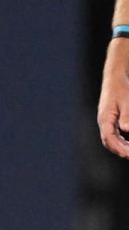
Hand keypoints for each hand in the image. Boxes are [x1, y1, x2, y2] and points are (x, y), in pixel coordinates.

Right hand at [98, 39, 128, 157]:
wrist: (116, 78)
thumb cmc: (122, 88)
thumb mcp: (127, 102)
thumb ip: (127, 117)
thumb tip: (127, 131)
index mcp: (105, 117)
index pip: (109, 138)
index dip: (120, 149)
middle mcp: (103, 121)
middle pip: (108, 142)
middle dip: (120, 151)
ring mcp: (105, 120)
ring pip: (110, 140)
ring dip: (120, 147)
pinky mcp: (109, 119)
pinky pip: (113, 135)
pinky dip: (121, 142)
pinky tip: (128, 143)